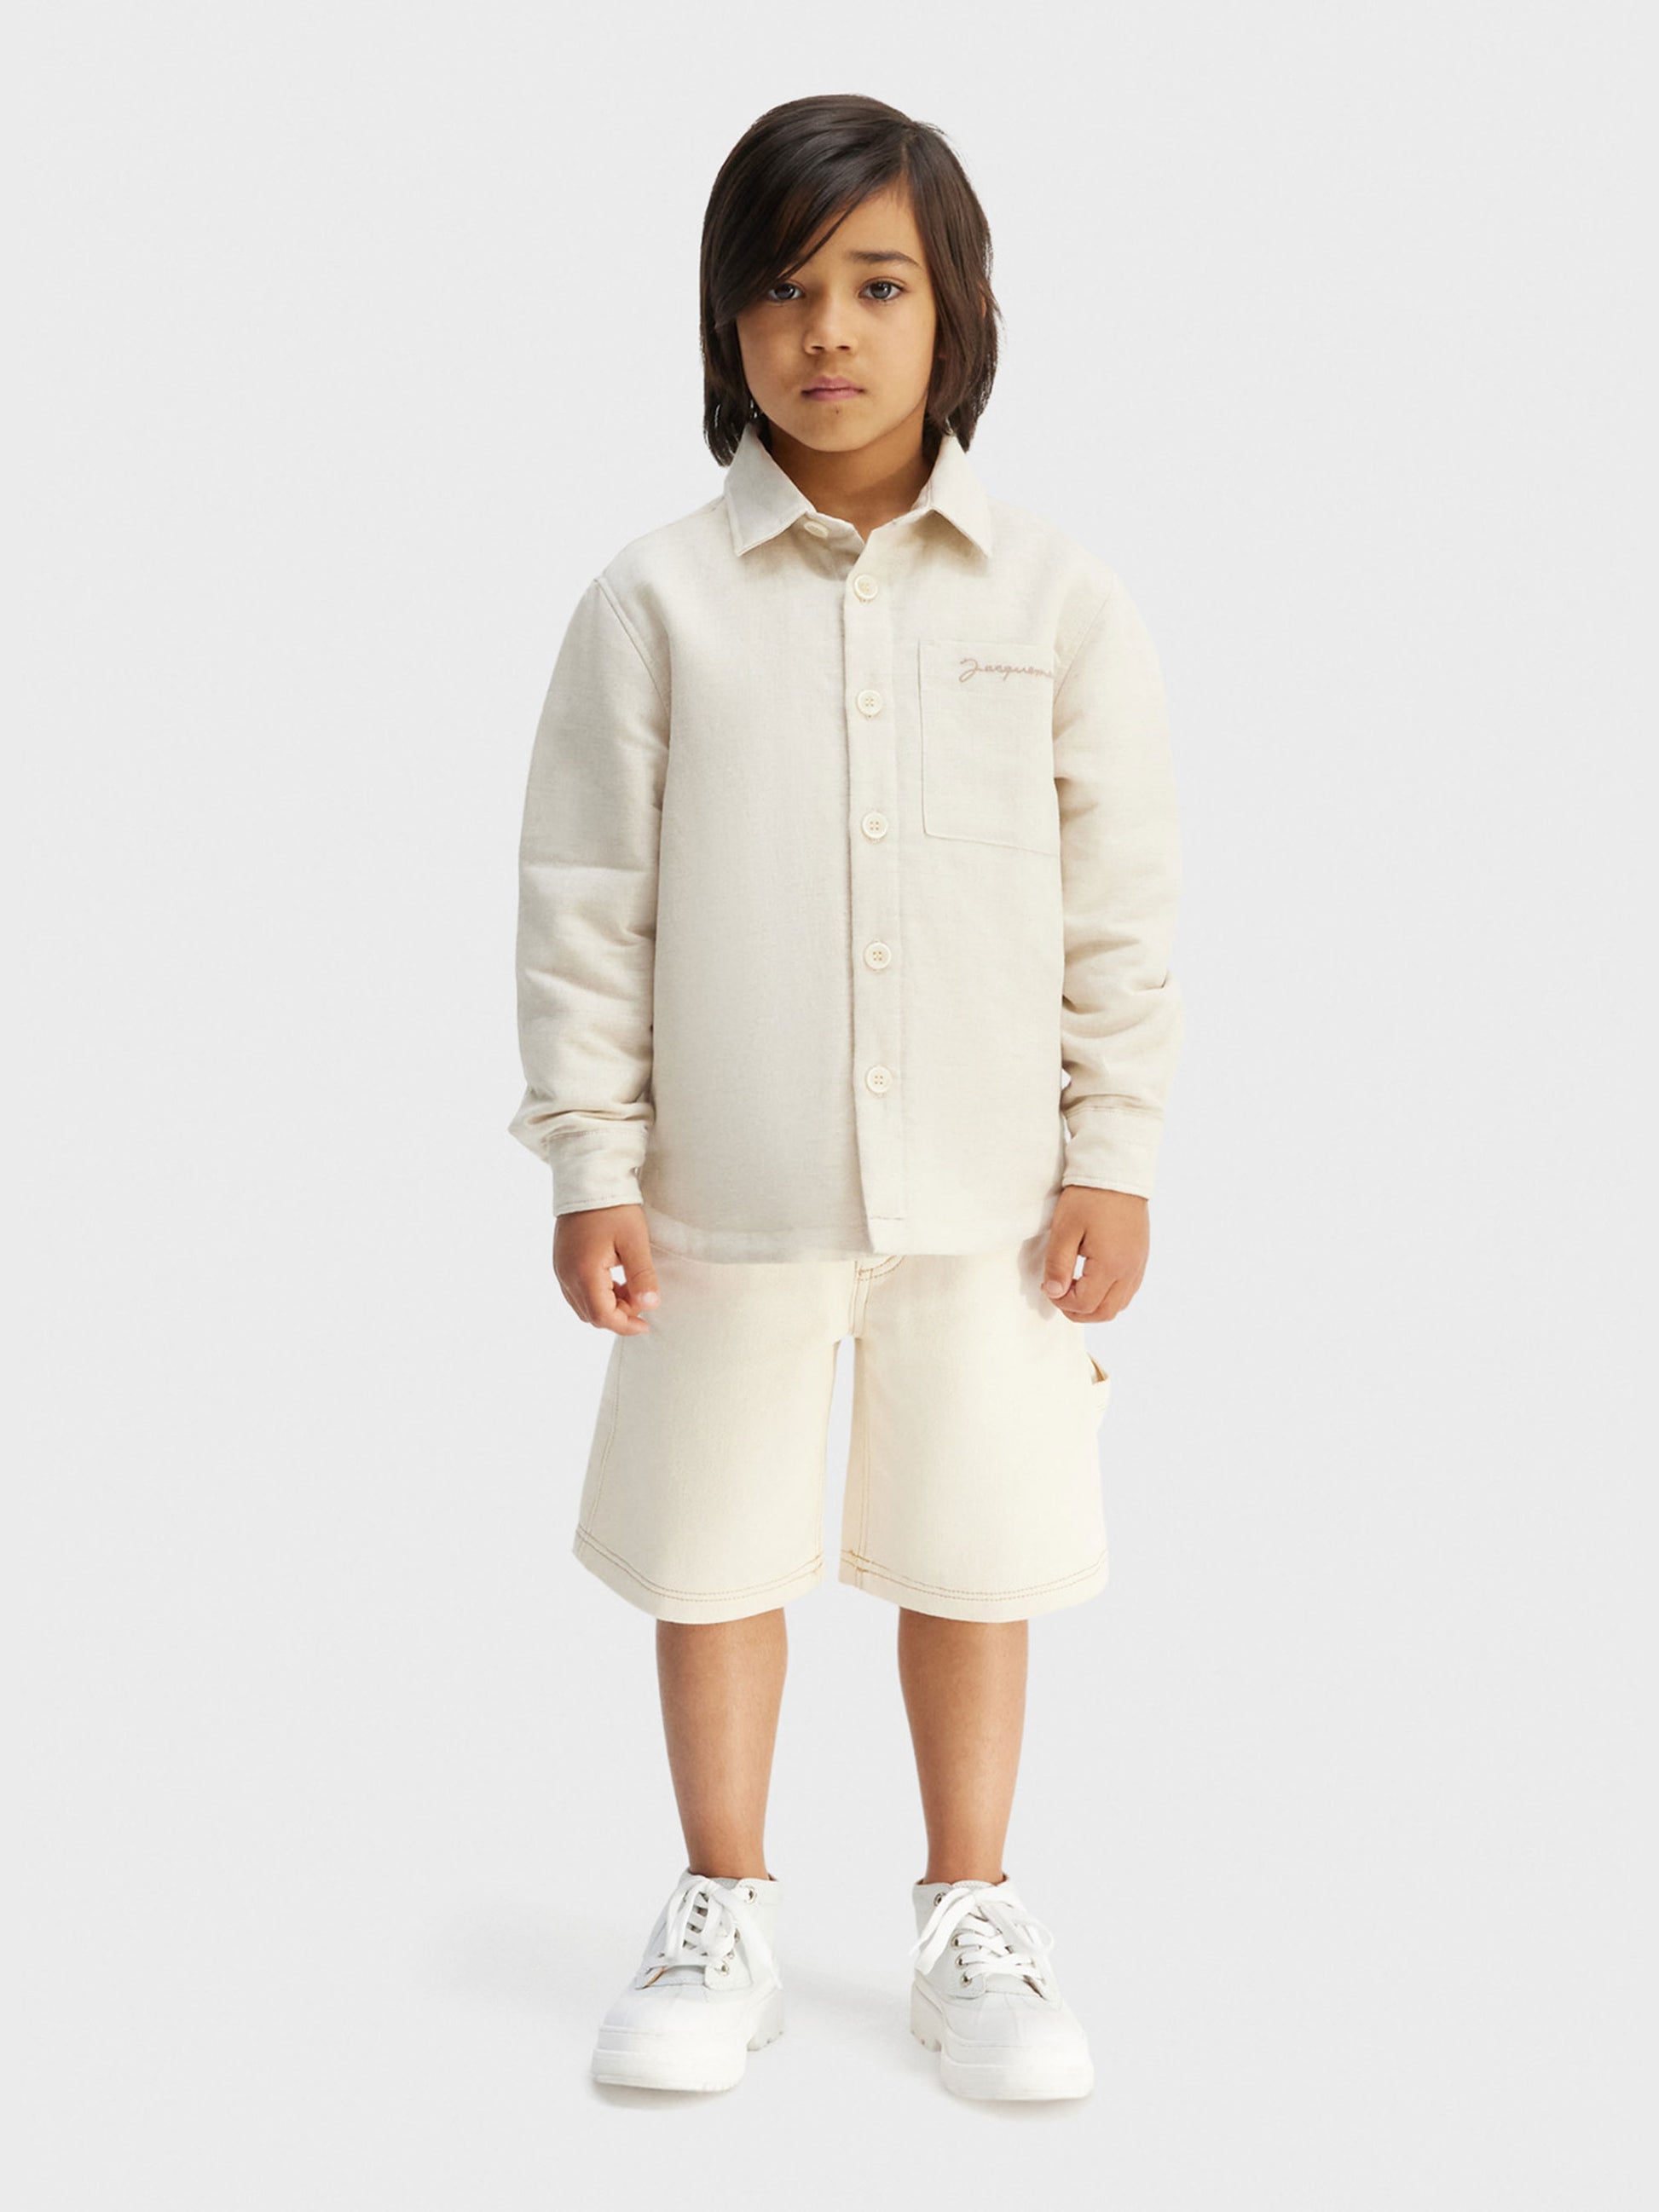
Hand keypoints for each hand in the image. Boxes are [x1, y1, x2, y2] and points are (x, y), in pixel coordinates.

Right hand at [553, 1203, 660, 1333]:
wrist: (588, 1179)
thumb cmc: (614, 1207)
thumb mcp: (635, 1241)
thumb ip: (642, 1276)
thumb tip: (651, 1306)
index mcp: (584, 1272)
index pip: (603, 1316)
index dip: (626, 1325)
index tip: (646, 1324)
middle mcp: (566, 1275)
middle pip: (591, 1315)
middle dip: (618, 1316)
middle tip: (642, 1300)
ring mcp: (560, 1269)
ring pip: (583, 1305)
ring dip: (607, 1306)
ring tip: (631, 1288)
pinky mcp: (561, 1262)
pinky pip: (576, 1291)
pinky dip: (597, 1295)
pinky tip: (615, 1280)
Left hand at [1041, 1186, 1148, 1320]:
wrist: (1117, 1173)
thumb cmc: (1088, 1198)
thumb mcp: (1064, 1229)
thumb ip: (1057, 1265)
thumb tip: (1053, 1293)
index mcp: (1110, 1265)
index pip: (1084, 1304)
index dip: (1061, 1301)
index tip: (1047, 1285)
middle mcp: (1130, 1270)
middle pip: (1105, 1313)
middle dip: (1078, 1311)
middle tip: (1059, 1295)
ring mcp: (1139, 1265)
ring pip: (1119, 1305)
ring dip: (1095, 1305)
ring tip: (1074, 1287)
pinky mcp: (1141, 1258)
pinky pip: (1128, 1290)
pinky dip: (1110, 1295)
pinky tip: (1092, 1280)